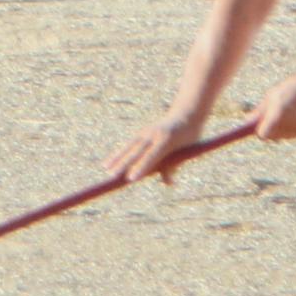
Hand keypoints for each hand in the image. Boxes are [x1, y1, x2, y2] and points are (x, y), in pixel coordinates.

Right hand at [104, 107, 218, 184]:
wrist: (187, 113)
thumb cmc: (190, 136)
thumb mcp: (187, 152)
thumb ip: (175, 165)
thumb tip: (168, 182)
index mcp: (167, 140)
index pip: (151, 157)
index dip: (141, 168)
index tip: (131, 179)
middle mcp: (154, 135)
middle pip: (136, 152)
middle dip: (123, 164)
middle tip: (112, 176)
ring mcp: (146, 132)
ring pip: (129, 147)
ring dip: (117, 158)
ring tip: (105, 169)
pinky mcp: (142, 133)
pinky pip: (129, 145)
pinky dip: (119, 154)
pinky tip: (110, 162)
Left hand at [249, 72, 295, 142]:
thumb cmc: (291, 89)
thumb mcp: (272, 96)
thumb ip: (260, 111)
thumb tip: (247, 122)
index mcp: (277, 116)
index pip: (262, 135)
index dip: (260, 131)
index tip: (258, 127)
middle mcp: (288, 126)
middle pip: (272, 137)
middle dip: (270, 130)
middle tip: (273, 117)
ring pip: (283, 136)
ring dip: (282, 128)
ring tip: (290, 111)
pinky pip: (294, 133)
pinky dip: (293, 127)